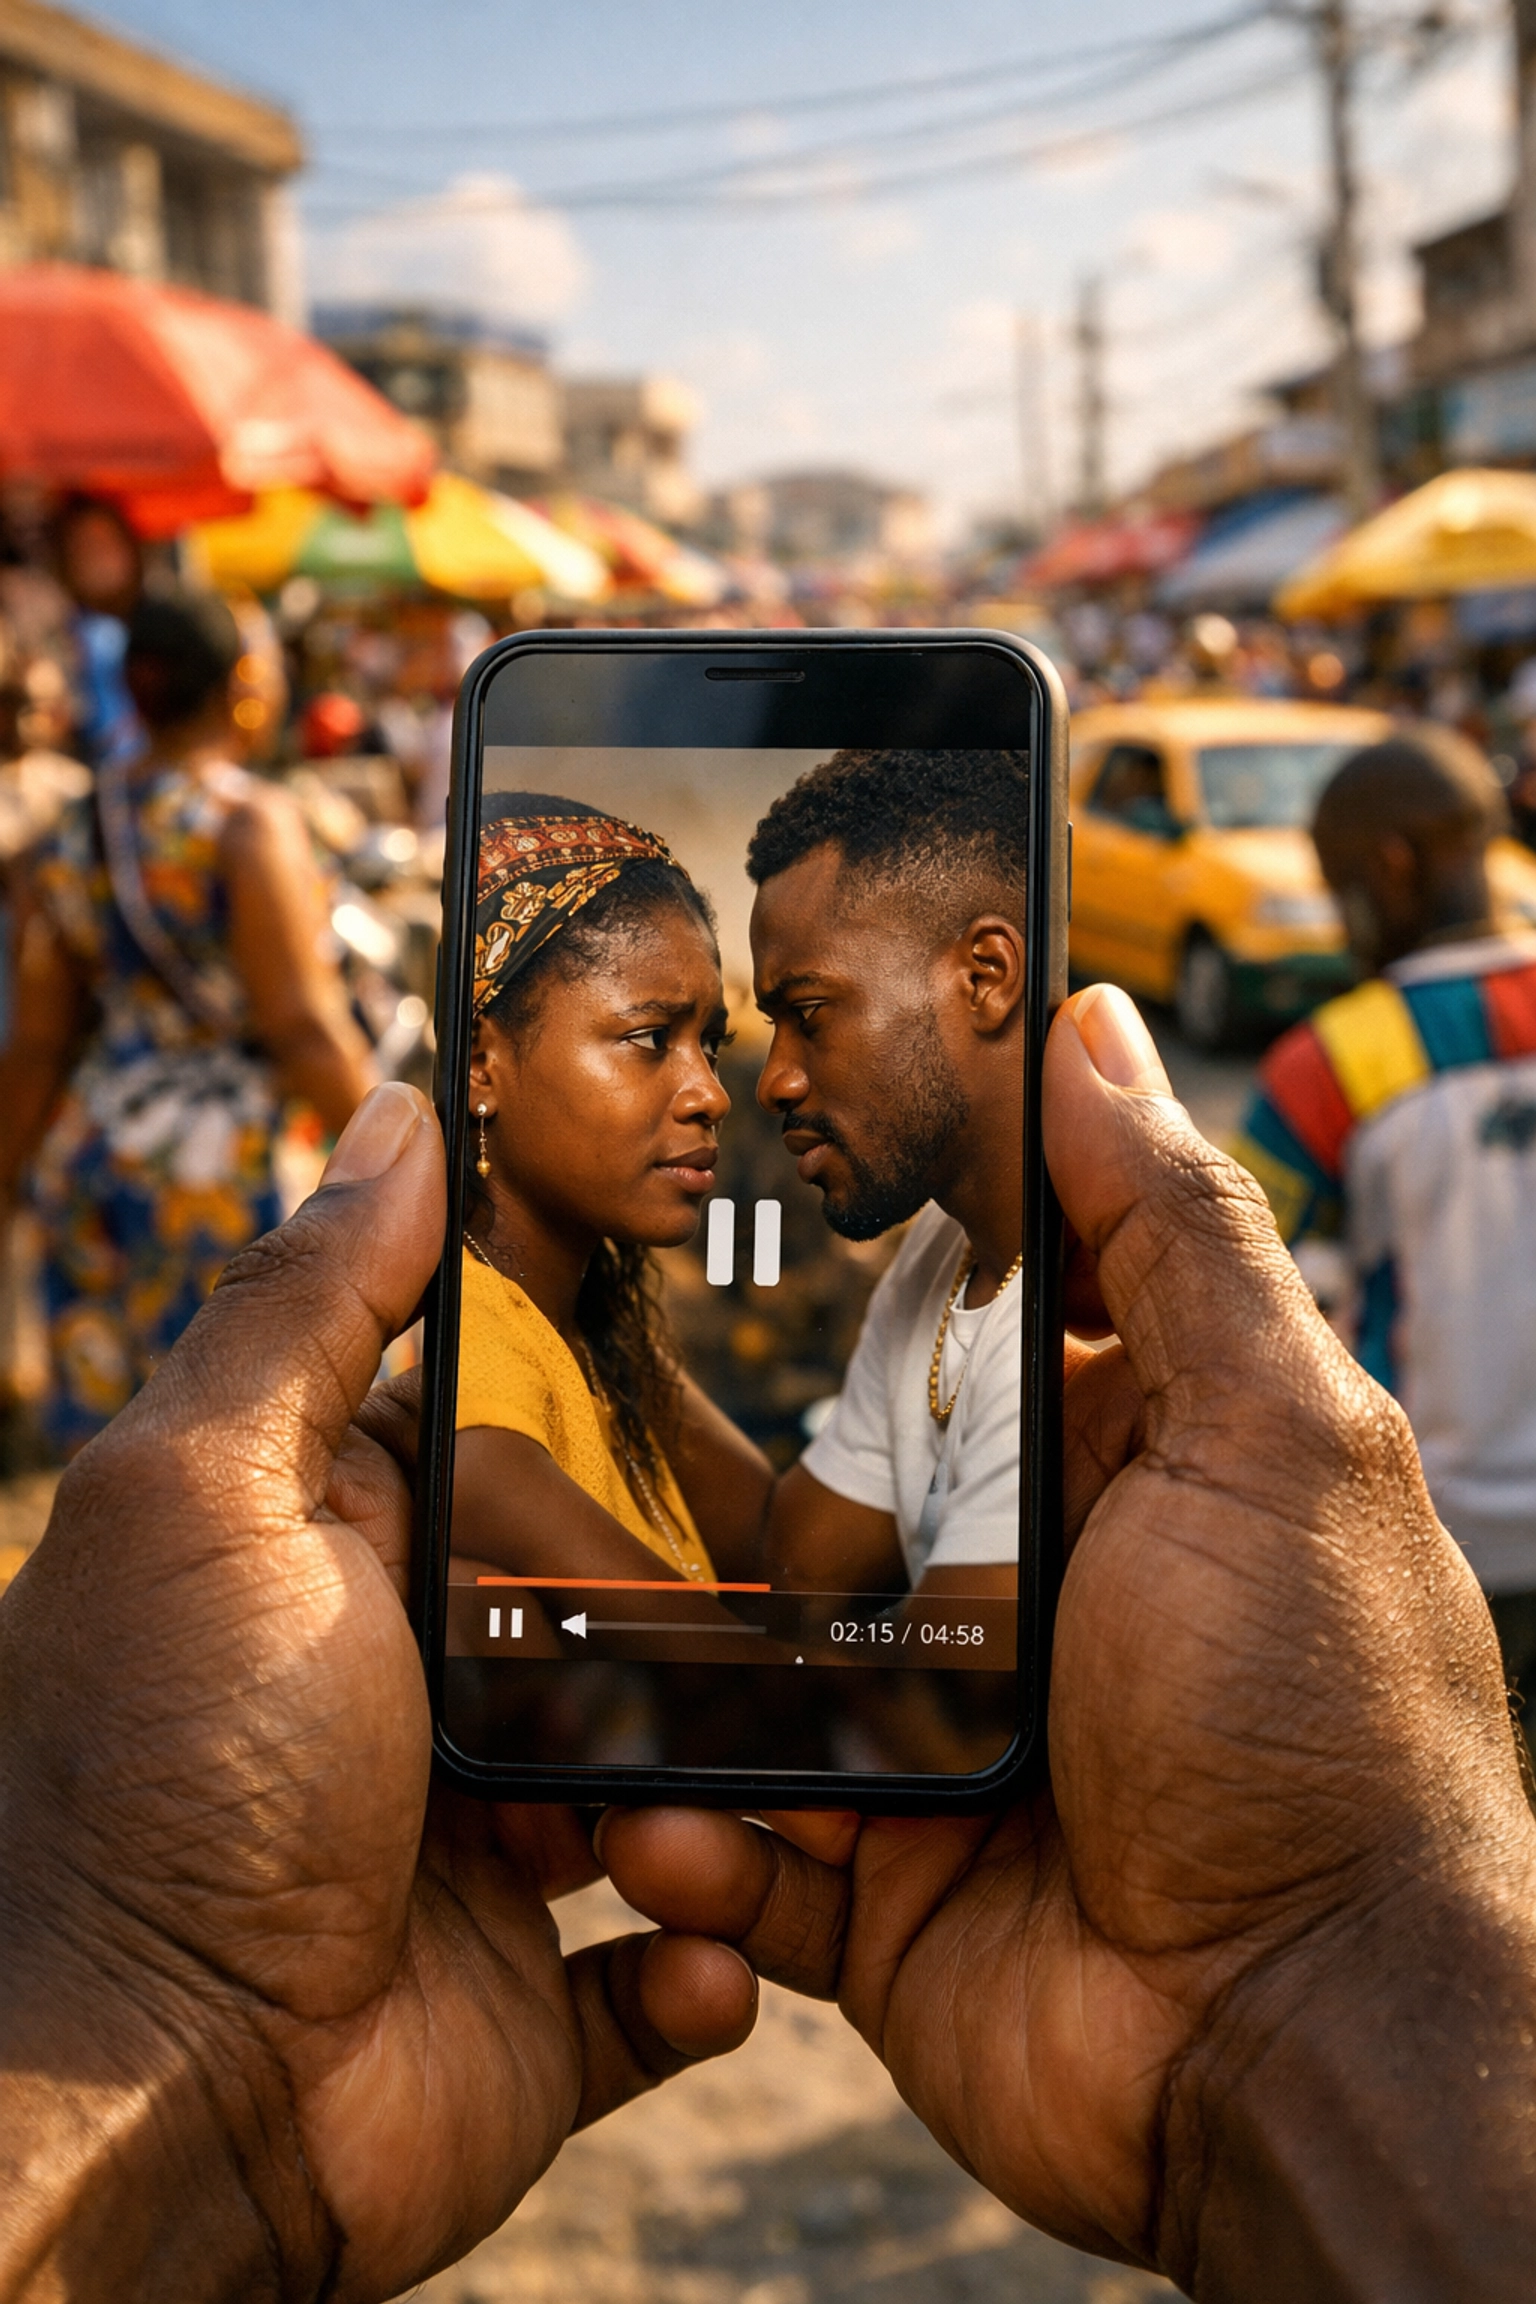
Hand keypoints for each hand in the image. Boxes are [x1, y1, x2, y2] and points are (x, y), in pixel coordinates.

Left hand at [0, 1083, 755, 2303]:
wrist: (151, 2116)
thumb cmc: (166, 1785)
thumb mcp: (207, 1499)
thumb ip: (307, 1309)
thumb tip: (395, 1112)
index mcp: (353, 1553)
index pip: (525, 1436)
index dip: (627, 1397)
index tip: (761, 1347)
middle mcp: (428, 1690)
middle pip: (638, 1607)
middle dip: (721, 1618)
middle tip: (824, 1594)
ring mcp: (494, 1851)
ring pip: (688, 1784)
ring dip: (729, 1802)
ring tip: (721, 1820)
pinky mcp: (543, 2002)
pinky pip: (678, 1967)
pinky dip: (706, 1962)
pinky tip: (698, 1946)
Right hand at [604, 984, 1535, 2295]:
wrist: (1304, 2043)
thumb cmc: (1320, 1724)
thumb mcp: (1277, 1436)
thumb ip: (1175, 1235)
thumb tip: (1090, 1028)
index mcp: (1102, 1465)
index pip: (946, 1328)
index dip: (845, 1265)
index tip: (721, 1192)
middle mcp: (1006, 1591)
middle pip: (811, 1490)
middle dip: (703, 1467)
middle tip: (556, 1409)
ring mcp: (927, 1742)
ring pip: (742, 1664)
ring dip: (660, 1659)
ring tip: (551, 1619)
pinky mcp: (869, 1881)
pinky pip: (738, 1842)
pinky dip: (693, 1840)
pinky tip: (662, 1822)